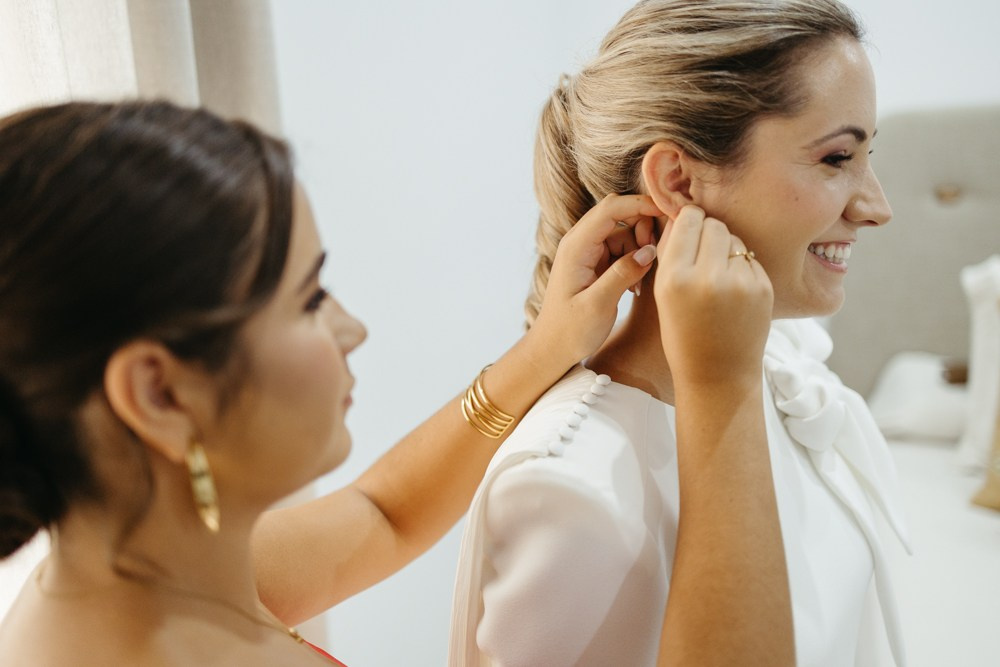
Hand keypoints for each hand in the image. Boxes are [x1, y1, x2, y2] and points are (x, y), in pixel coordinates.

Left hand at [531, 194, 661, 363]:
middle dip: (644, 228)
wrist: (553, 349)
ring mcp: (589, 253)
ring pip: (626, 233)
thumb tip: (650, 251)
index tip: (669, 213)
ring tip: (640, 284)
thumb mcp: (597, 305)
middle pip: (620, 214)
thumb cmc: (569, 331)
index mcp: (576, 247)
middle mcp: (581, 243)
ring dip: (641, 250)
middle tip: (655, 257)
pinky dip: (635, 262)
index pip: (611, 208)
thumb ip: (622, 275)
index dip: (641, 204)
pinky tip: (635, 288)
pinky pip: (624, 250)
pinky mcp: (597, 264)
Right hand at [653, 205, 772, 386]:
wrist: (718, 375)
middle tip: (702, 253)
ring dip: (724, 248)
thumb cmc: (683, 334)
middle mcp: (707, 278)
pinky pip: (749, 258)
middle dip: (707, 232)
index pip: (687, 221)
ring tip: (717, 276)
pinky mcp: (762, 288)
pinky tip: (733, 290)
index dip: (687, 220)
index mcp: (675, 279)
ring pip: (733, 238)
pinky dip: (741, 266)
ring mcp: (739, 283)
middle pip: (713, 224)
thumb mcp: (663, 295)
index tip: (687, 227)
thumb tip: (684, 212)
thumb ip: (672, 252)